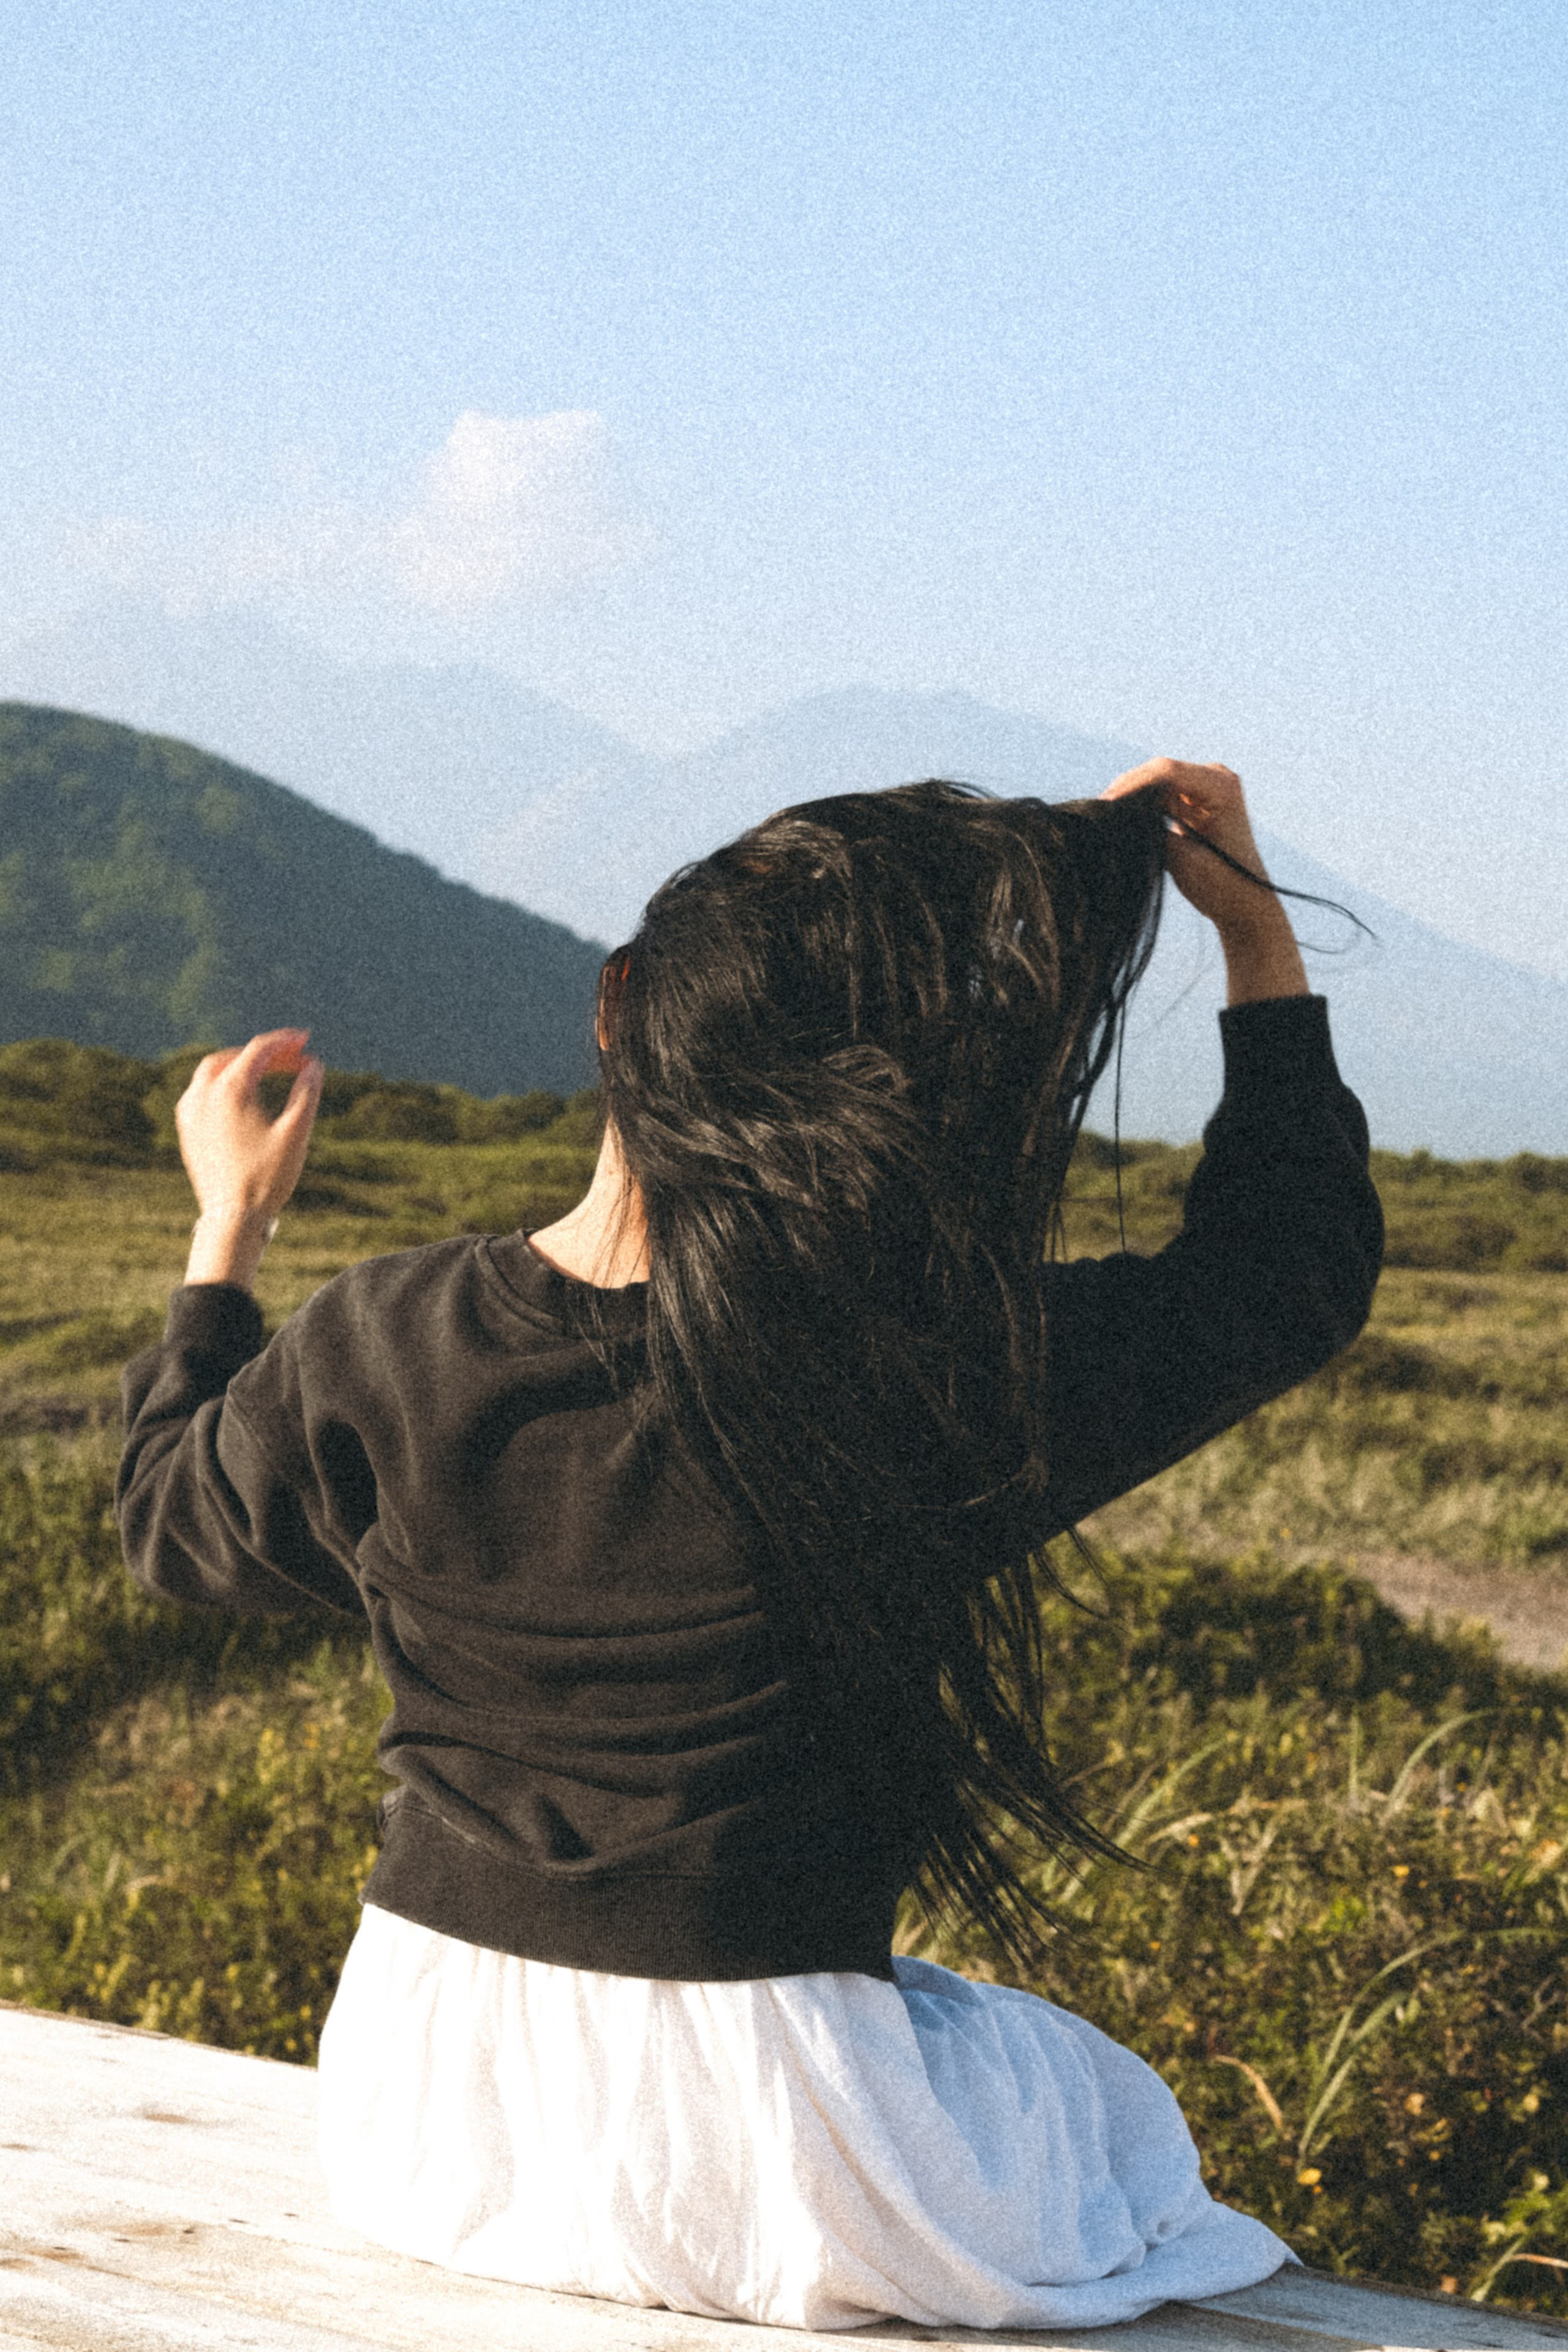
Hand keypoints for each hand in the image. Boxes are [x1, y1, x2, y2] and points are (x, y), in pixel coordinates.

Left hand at [177, 1029, 324, 1287]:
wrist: (232, 1217)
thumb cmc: (267, 1177)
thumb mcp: (296, 1132)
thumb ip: (307, 1093)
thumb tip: (314, 1066)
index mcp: (230, 1089)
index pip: (259, 1050)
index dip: (285, 1042)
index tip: (307, 1041)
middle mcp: (203, 1095)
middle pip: (235, 1057)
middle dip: (265, 1053)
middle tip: (293, 1058)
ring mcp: (191, 1113)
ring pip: (212, 1071)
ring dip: (240, 1064)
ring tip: (265, 1069)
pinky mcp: (187, 1131)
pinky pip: (200, 1091)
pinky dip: (221, 1083)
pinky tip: (238, 1095)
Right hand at [1101, 758, 1306, 1004]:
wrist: (1244, 903)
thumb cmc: (1221, 885)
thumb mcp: (1182, 858)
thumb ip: (1152, 831)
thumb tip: (1119, 816)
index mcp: (1222, 787)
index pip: (1168, 772)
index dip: (1132, 785)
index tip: (1105, 805)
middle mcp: (1216, 778)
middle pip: (1159, 772)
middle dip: (1127, 790)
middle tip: (1097, 812)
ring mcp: (1206, 787)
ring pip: (1156, 782)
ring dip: (1132, 798)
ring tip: (1106, 817)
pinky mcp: (1195, 800)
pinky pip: (1160, 795)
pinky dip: (1141, 806)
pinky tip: (1121, 819)